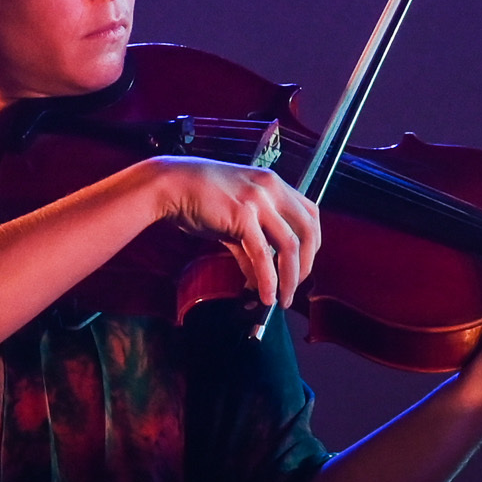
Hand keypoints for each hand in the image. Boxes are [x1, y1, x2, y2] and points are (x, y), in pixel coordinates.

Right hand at [147, 157, 321, 307]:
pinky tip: (265, 296)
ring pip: (290, 246)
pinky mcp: (242, 215)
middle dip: (306, 264)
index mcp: (272, 183)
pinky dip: (268, 280)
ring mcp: (257, 200)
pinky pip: (262, 255)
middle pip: (308, 230)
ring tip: (283, 299)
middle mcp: (270, 188)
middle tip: (295, 286)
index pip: (310, 213)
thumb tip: (259, 277)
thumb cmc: (198, 196)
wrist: (169, 184)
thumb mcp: (233, 215)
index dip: (312, 243)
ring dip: (290, 278)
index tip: (303, 264)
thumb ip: (250, 244)